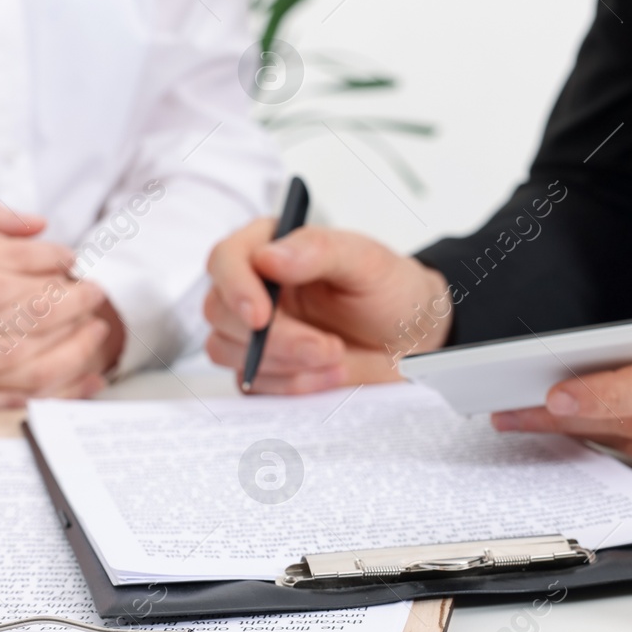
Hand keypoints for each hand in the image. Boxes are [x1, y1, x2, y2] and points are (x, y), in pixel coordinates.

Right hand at [204, 220, 449, 393]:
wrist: (411, 336)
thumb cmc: (388, 290)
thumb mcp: (366, 261)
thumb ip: (318, 250)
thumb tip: (268, 258)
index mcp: (270, 247)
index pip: (226, 260)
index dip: (236, 288)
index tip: (262, 316)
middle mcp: (255, 287)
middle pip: (221, 312)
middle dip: (275, 338)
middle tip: (326, 347)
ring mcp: (253, 330)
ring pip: (227, 351)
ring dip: (284, 363)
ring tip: (337, 357)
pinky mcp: (263, 366)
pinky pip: (252, 384)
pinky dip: (292, 384)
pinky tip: (329, 374)